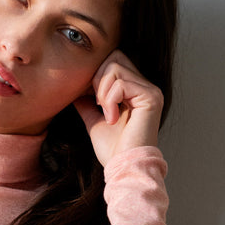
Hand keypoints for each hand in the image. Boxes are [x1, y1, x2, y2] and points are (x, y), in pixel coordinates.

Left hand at [73, 49, 163, 165]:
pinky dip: (109, 101)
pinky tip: (112, 119)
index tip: (87, 98)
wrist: (124, 167)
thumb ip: (87, 103)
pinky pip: (121, 83)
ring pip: (115, 66)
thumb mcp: (94, 121)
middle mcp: (146, 86)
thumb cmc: (112, 150)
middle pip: (114, 57)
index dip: (95, 76)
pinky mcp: (151, 97)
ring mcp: (150, 90)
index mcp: (135, 90)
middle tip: (97, 104)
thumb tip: (73, 88)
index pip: (112, 62)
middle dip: (97, 79)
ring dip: (102, 92)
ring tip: (106, 114)